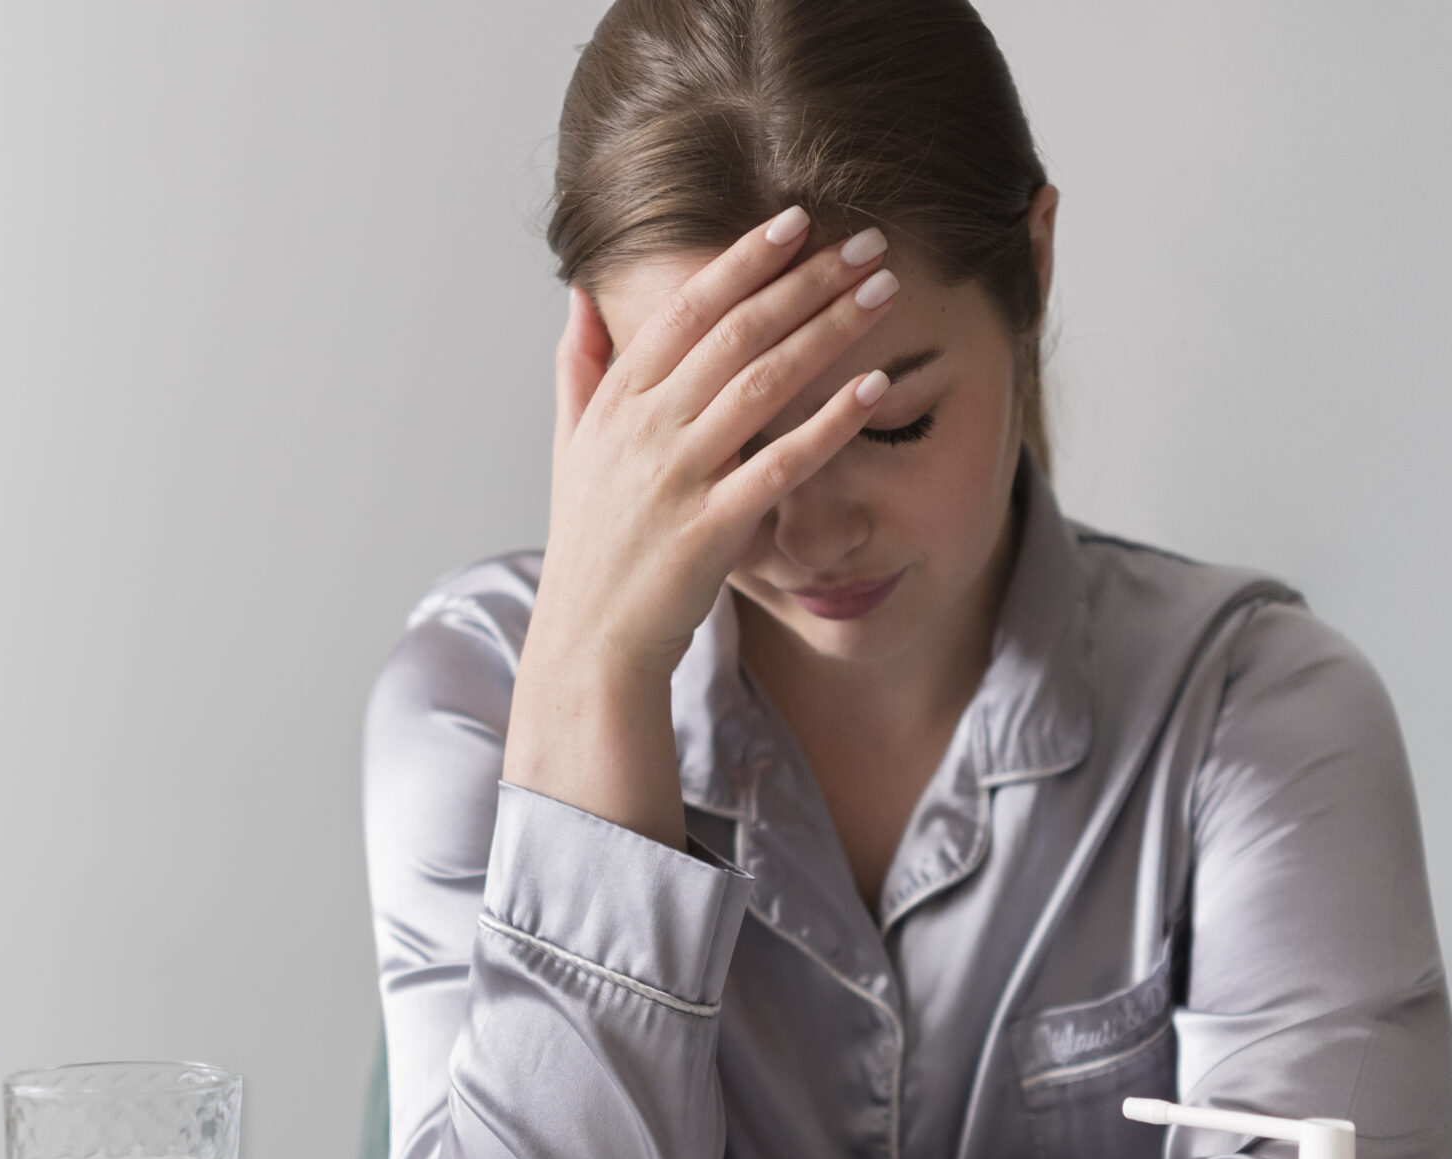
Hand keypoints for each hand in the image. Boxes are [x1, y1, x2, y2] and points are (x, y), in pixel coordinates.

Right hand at [505, 210, 899, 844]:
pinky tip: (874, 390)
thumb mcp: (569, 448)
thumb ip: (579, 367)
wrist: (590, 644)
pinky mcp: (712, 529)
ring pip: (764, 383)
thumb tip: (581, 296)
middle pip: (736, 332)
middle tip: (867, 241)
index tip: (795, 221)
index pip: (686, 309)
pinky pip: (782, 465)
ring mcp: (678, 477)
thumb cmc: (592, 548)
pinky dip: (829, 423)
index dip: (743, 259)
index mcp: (619, 401)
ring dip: (829, 329)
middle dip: (807, 279)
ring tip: (883, 292)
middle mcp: (646, 428)